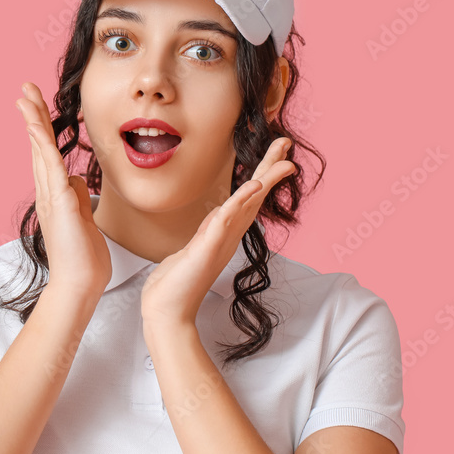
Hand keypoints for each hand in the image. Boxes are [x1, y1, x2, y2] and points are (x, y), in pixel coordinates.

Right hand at [15, 82, 111, 300]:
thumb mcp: (85, 219)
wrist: (79, 285)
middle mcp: (48, 192)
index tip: (35, 106)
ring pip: (40, 150)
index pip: (47, 154)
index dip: (41, 129)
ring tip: (25, 95)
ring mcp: (51, 196)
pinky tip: (35, 125)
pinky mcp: (59, 202)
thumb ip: (78, 198)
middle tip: (24, 89)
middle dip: (32, 115)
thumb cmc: (84, 259)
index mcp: (55, 195)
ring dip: (33, 121)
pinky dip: (41, 144)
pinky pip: (49, 166)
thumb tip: (76, 180)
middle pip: (38, 145)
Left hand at [140, 137, 295, 328]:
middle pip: (256, 195)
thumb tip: (220, 213)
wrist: (167, 310)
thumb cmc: (178, 281)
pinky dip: (240, 202)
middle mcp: (229, 235)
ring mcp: (221, 241)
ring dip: (265, 181)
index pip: (250, 197)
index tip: (277, 152)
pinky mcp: (208, 248)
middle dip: (271, 168)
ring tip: (283, 162)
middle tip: (287, 144)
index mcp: (226, 232)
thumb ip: (210, 229)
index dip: (264, 173)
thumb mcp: (196, 246)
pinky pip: (226, 220)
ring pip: (248, 204)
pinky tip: (252, 187)